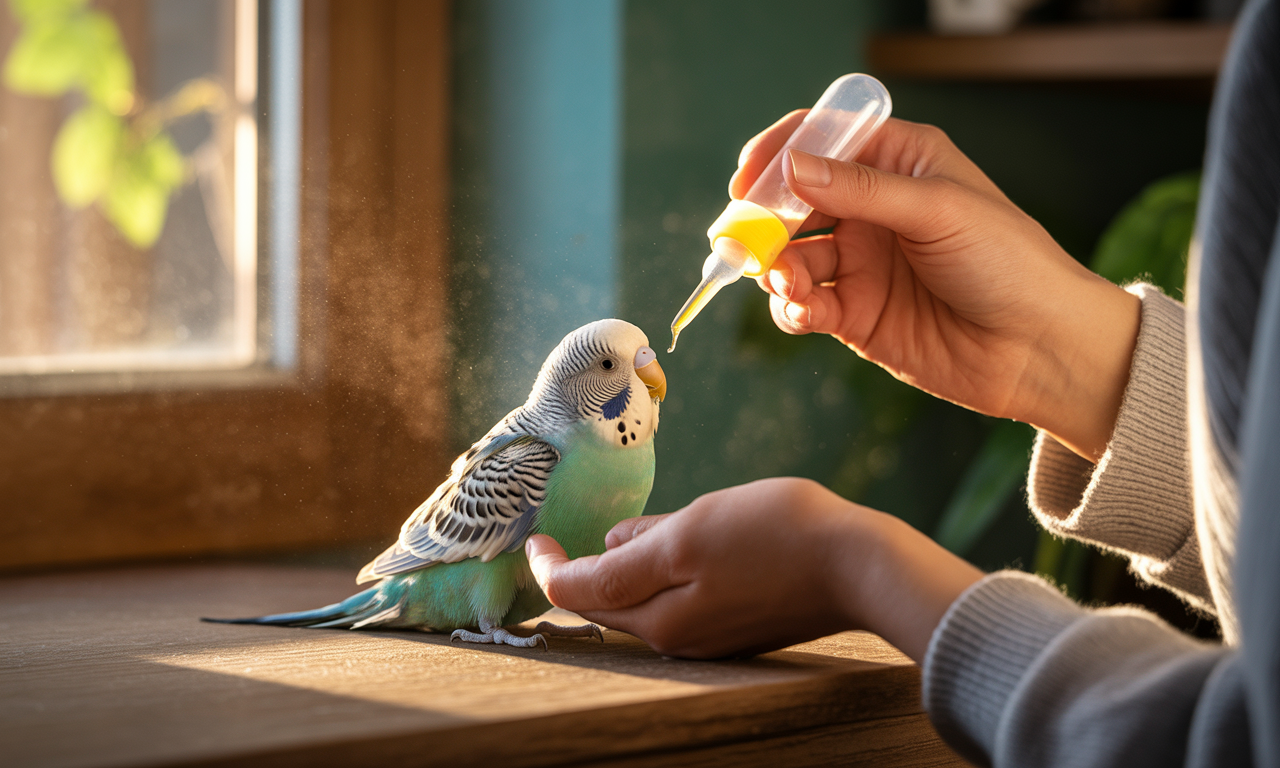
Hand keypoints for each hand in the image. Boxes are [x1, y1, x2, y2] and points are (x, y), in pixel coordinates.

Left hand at [525, 478, 982, 660]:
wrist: (858, 564)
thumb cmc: (774, 536)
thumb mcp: (692, 532)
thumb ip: (638, 549)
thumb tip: (603, 548)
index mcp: (660, 616)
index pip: (580, 596)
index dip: (548, 566)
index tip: (532, 539)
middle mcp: (679, 636)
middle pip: (609, 606)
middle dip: (576, 578)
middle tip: (551, 544)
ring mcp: (711, 634)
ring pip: (644, 604)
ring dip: (616, 578)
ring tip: (598, 544)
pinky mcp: (738, 623)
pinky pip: (678, 601)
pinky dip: (656, 579)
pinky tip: (661, 553)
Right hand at [734, 115, 1139, 460]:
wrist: (1040, 349)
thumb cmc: (1008, 263)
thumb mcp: (937, 210)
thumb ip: (860, 189)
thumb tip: (792, 167)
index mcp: (899, 163)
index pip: (823, 140)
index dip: (780, 153)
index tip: (747, 177)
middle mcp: (873, 210)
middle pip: (794, 201)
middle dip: (763, 218)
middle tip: (743, 237)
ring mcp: (861, 263)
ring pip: (791, 256)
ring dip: (776, 267)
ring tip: (786, 282)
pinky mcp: (854, 315)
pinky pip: (802, 305)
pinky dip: (791, 308)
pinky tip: (803, 313)